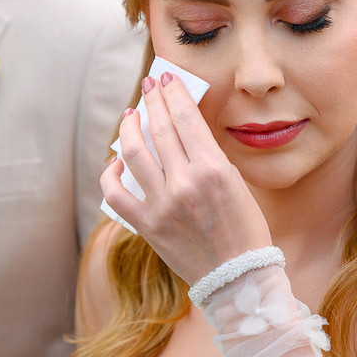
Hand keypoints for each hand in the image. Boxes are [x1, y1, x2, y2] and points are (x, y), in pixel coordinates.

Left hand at [101, 72, 272, 284]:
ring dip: (129, 128)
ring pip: (134, 152)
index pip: (186, 118)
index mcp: (213, 169)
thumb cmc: (244, 229)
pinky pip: (115, 194)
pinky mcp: (146, 225)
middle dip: (152, 101)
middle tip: (149, 86)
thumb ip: (208, 156)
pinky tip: (116, 161)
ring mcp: (162, 204)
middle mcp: (185, 183)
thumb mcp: (236, 182)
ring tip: (130, 115)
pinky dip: (111, 173)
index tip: (165, 78)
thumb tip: (182, 129)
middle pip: (160, 129)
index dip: (173, 93)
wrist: (238, 278)